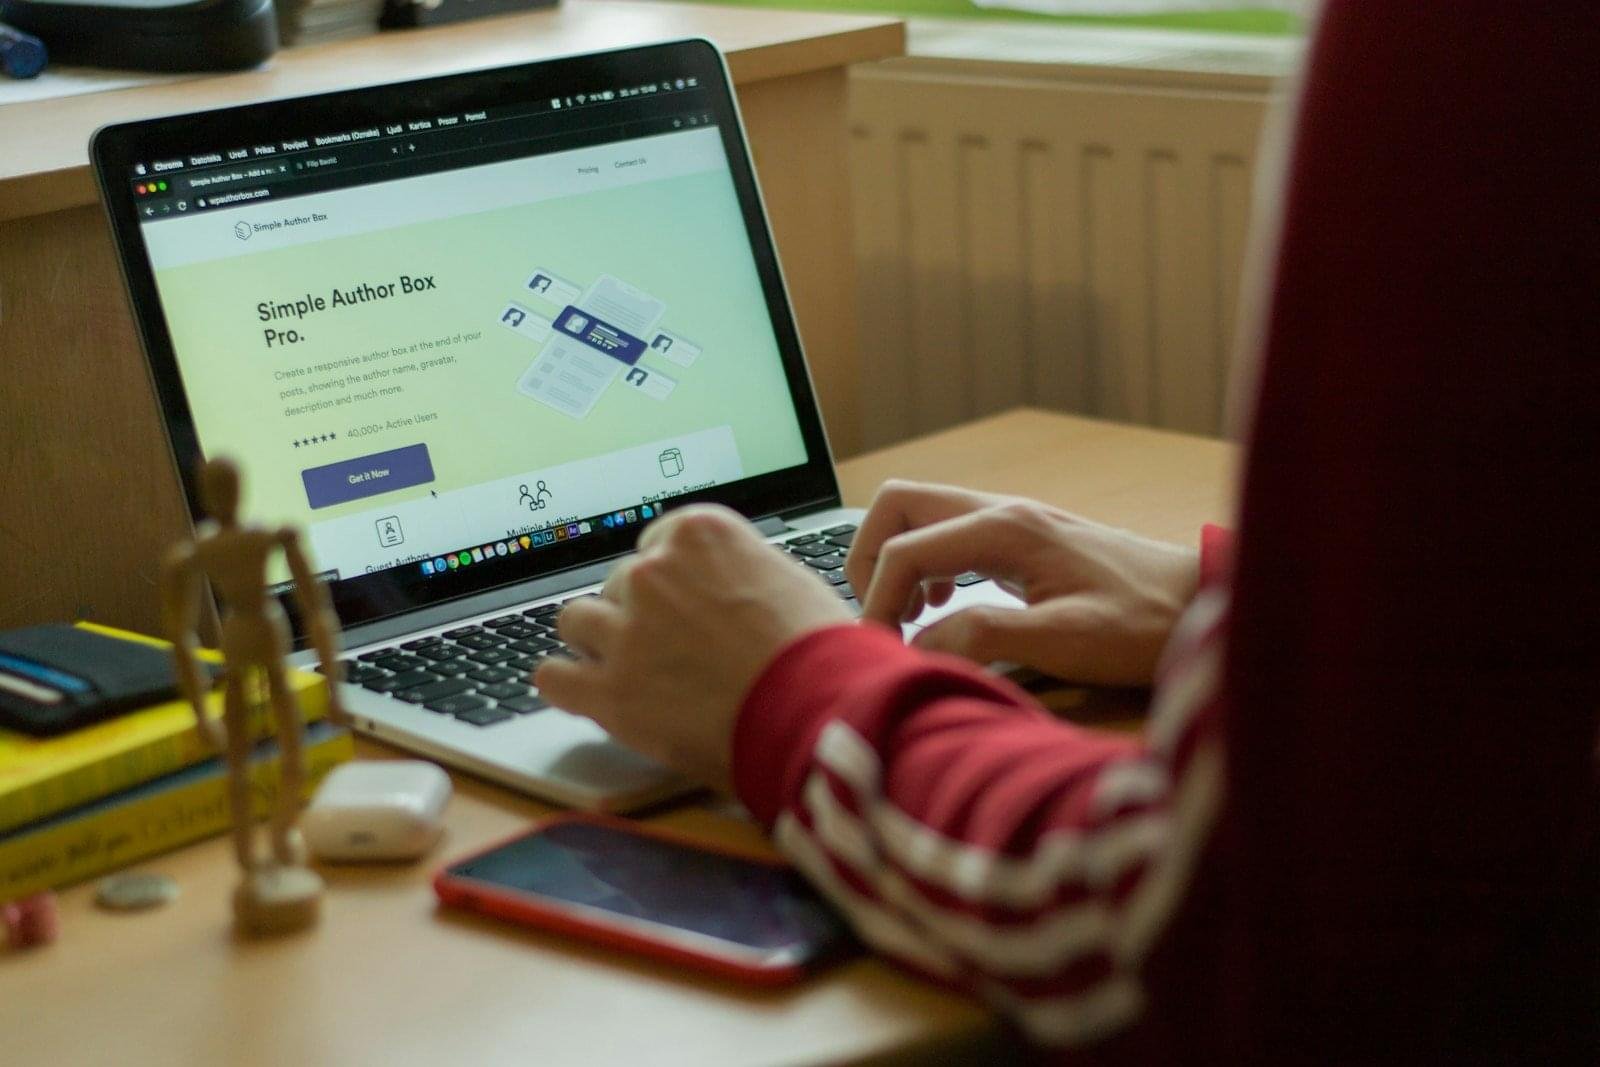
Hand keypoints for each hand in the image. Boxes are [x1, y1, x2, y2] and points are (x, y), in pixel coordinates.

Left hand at [534, 505, 852, 790]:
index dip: (669, 581)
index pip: (655, 545)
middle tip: (669, 650)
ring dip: (598, 643)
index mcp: (698, 535)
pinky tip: (582, 693)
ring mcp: (626, 631)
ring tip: (626, 670)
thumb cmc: (821, 653)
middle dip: (638, 614)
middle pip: (618, 584)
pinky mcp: (610, 691)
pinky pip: (554, 677)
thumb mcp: (790, 582)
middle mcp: (653, 573)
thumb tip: (731, 590)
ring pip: (576, 621)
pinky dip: (566, 685)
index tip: (678, 604)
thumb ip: (742, 574)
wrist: (817, 712)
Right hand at [848, 481, 1198, 685]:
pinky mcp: (1021, 540)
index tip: (881, 650)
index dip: (877, 602)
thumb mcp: (1065, 640)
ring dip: (898, 562)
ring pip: (922, 516)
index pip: (903, 549)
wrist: (1201, 603)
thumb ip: (985, 636)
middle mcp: (1001, 512)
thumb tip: (918, 643)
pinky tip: (947, 607)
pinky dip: (927, 567)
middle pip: (898, 506)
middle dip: (870, 560)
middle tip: (884, 618)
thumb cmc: (1143, 623)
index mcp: (1004, 529)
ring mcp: (1010, 521)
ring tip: (911, 617)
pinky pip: (949, 535)